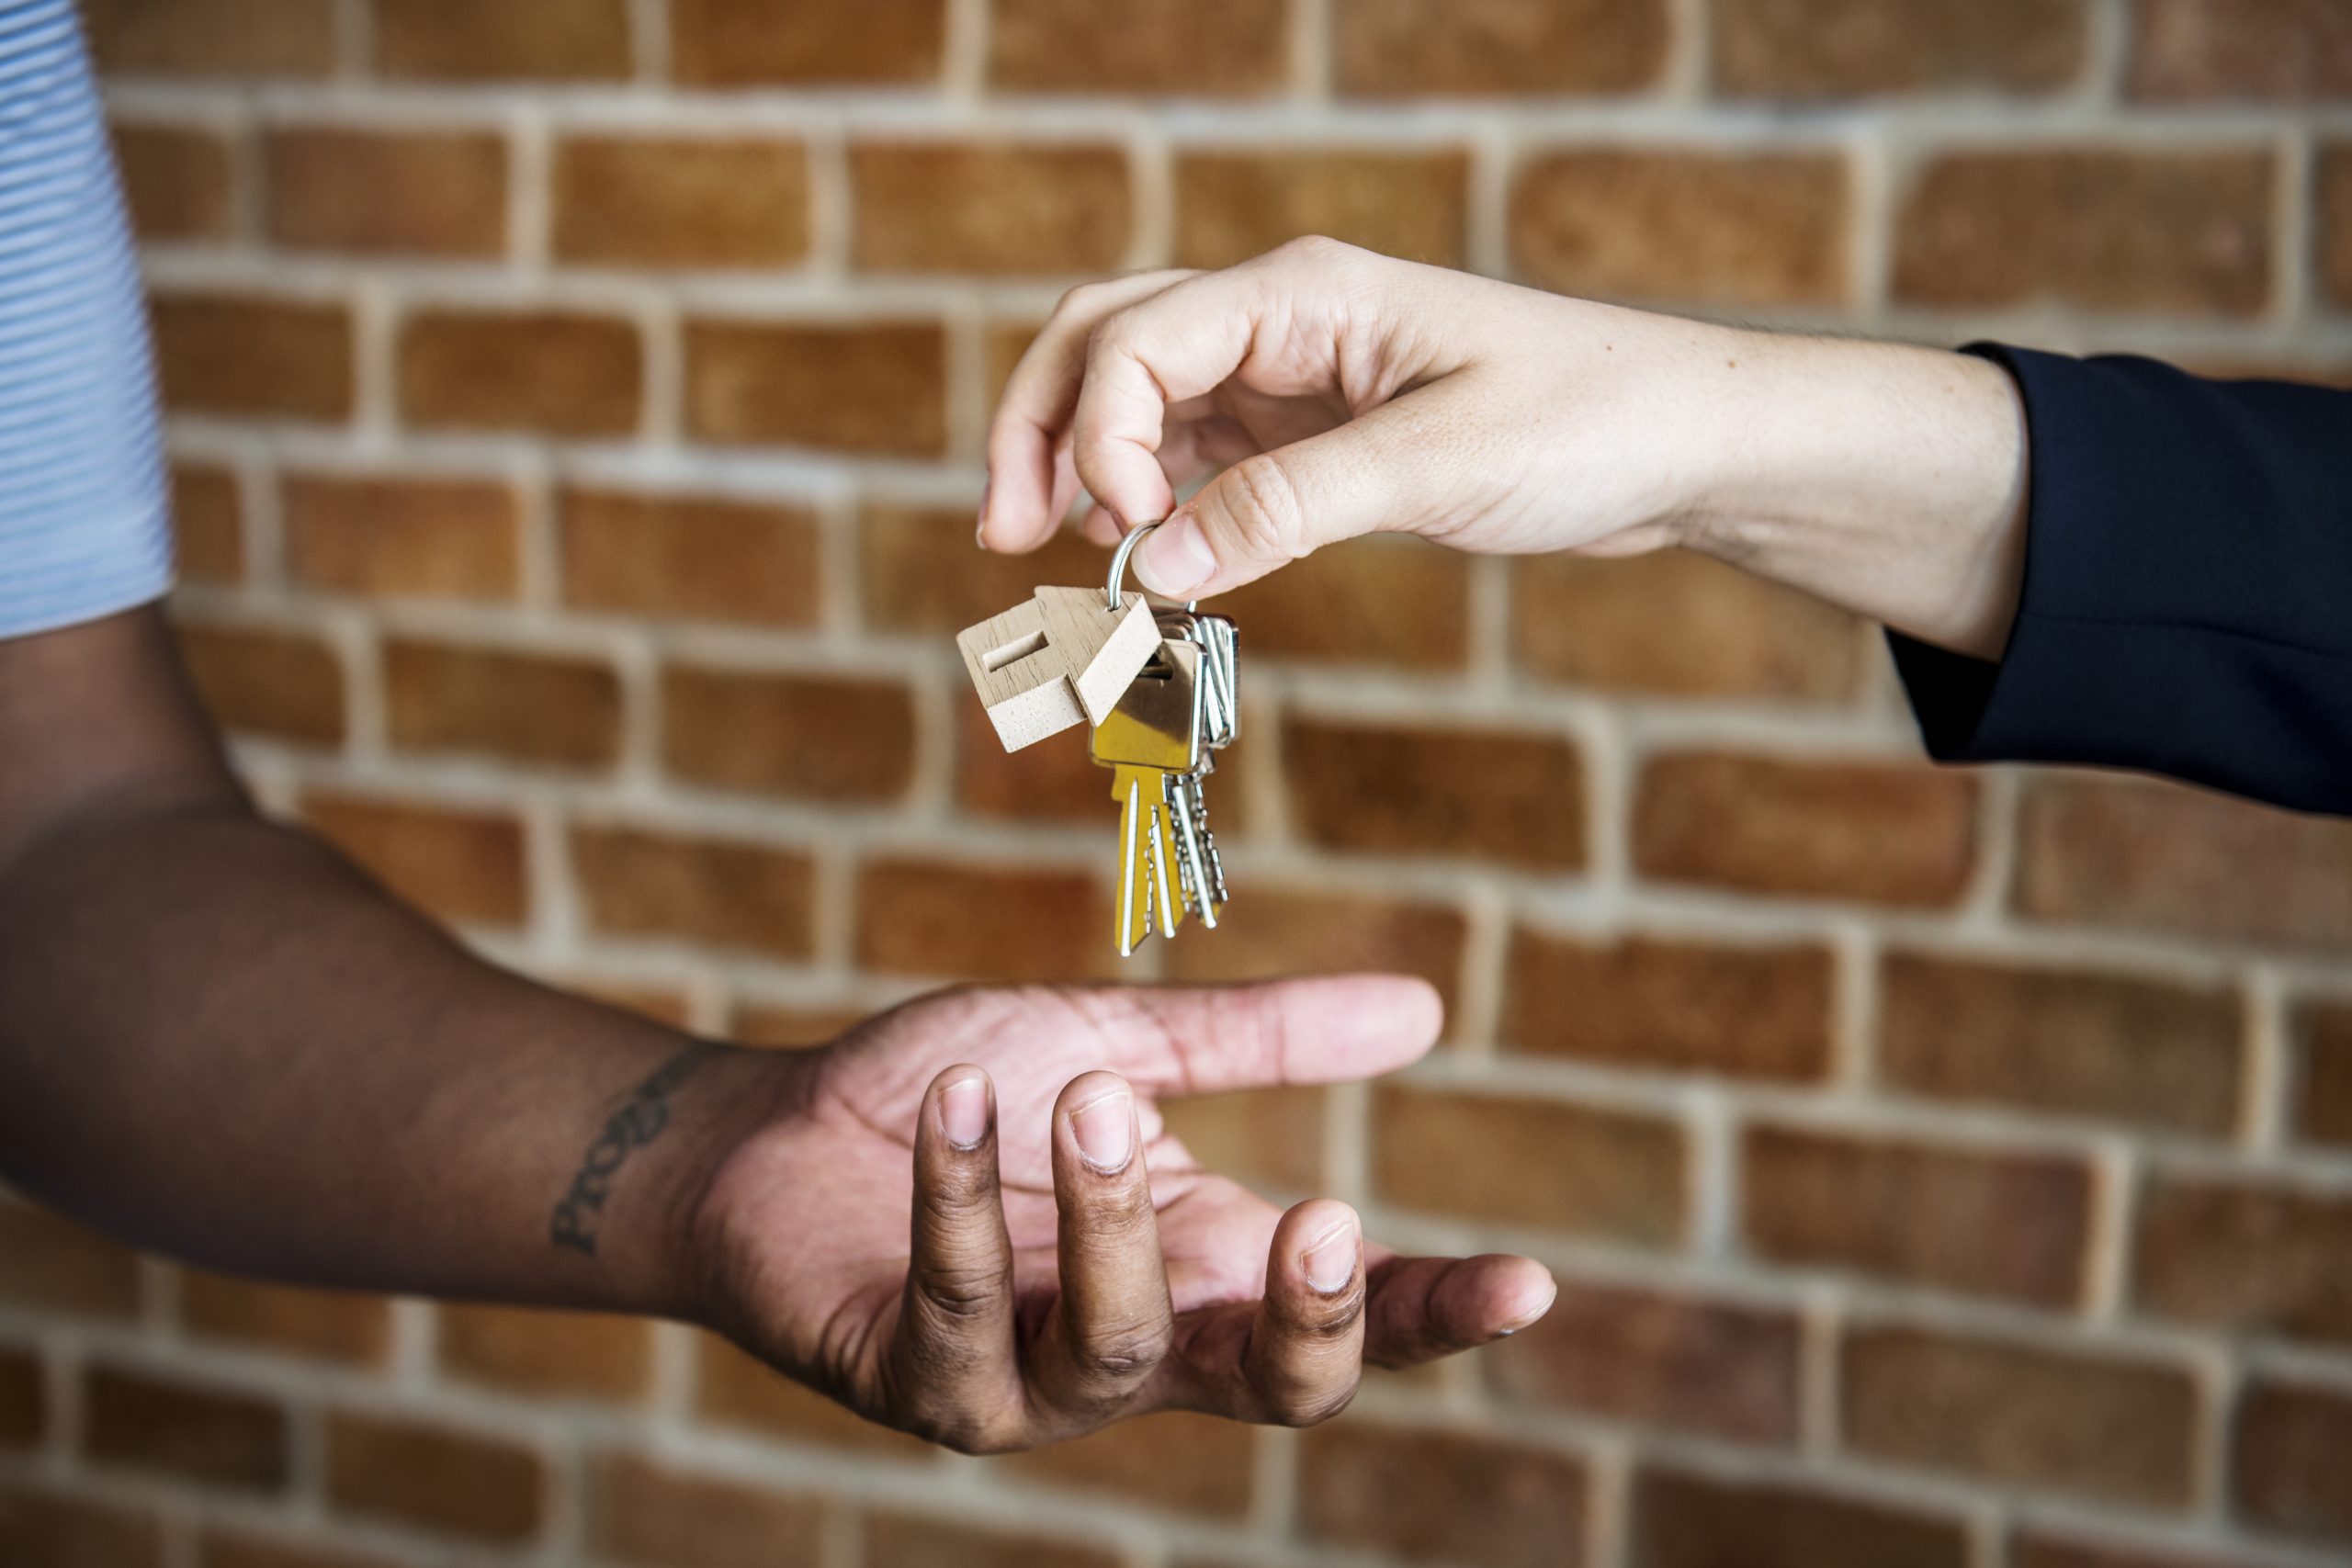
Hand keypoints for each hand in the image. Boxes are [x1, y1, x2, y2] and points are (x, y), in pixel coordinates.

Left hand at [687, 975, 1554, 1451]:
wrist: (777, 1129)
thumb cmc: (963, 1097)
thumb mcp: (1123, 1046)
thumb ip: (1261, 1040)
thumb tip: (1426, 1010)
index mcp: (1205, 1269)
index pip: (1348, 1321)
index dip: (1436, 1316)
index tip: (1531, 1283)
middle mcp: (1136, 1346)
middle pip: (1272, 1394)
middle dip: (1311, 1321)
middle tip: (1320, 1214)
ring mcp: (1029, 1384)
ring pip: (1118, 1351)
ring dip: (1111, 1218)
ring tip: (1088, 1094)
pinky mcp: (917, 1381)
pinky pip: (963, 1312)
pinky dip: (963, 1201)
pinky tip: (952, 1102)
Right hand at [978, 238, 2028, 658]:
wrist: (1683, 447)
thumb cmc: (1590, 421)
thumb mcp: (1435, 466)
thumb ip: (1285, 509)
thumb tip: (1148, 561)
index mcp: (1302, 296)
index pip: (1137, 340)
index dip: (1095, 434)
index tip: (1118, 534)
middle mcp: (1280, 322)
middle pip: (1104, 343)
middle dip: (1040, 428)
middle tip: (1003, 533)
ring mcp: (1291, 376)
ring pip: (1138, 400)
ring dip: (1081, 464)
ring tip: (1049, 550)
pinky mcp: (1313, 434)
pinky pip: (1197, 454)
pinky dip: (1150, 499)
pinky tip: (1142, 553)